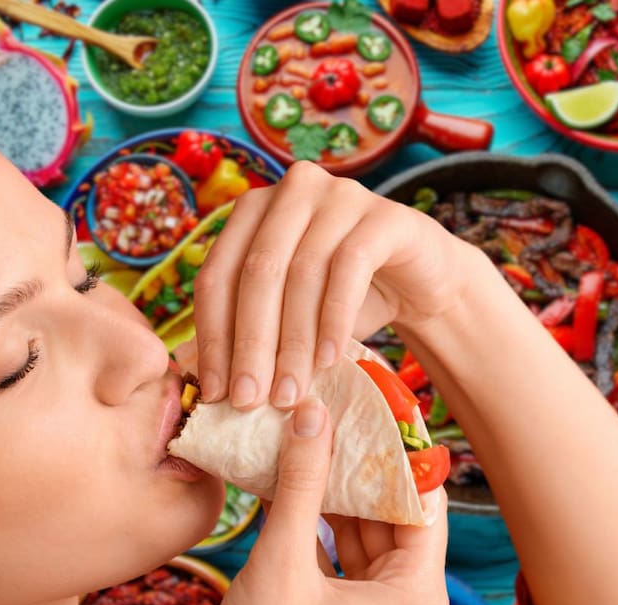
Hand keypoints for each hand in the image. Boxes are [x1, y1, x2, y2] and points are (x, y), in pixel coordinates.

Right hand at [190, 399, 448, 604]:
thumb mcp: (282, 560)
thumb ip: (300, 483)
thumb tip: (313, 415)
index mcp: (418, 593)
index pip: (421, 497)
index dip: (396, 447)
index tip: (375, 402)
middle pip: (395, 515)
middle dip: (361, 468)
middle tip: (335, 413)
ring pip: (370, 536)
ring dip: (339, 496)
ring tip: (312, 441)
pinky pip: (351, 561)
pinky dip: (327, 530)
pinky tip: (298, 488)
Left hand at [192, 161, 473, 409]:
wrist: (422, 284)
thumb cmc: (343, 301)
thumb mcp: (286, 317)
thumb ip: (244, 333)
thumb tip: (195, 379)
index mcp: (253, 210)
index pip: (217, 275)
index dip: (212, 338)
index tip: (214, 393)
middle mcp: (292, 190)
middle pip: (256, 273)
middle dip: (250, 344)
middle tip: (250, 401)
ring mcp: (340, 195)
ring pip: (301, 272)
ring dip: (292, 342)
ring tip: (289, 393)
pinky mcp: (384, 216)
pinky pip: (349, 268)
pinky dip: (334, 319)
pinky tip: (329, 360)